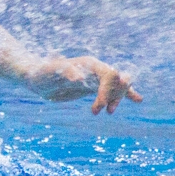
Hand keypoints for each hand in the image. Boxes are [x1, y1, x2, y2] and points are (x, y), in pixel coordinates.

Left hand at [19, 55, 141, 113]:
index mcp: (88, 63)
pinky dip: (125, 94)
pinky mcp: (93, 86)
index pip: (108, 75)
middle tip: (106, 111)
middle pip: (118, 79)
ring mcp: (95, 78)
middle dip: (116, 95)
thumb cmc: (42, 73)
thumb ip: (65, 72)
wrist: (36, 78)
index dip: (107, 92)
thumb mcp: (51, 73)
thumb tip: (79, 77)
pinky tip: (138, 99)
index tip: (98, 108)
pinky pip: (112, 90)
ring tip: (109, 112)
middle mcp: (95, 69)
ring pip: (117, 85)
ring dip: (117, 98)